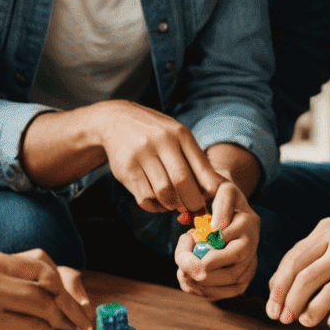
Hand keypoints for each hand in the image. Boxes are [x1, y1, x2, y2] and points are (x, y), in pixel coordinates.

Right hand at [89, 101, 221, 214]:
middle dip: (191, 201)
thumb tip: (212, 191)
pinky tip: (157, 201)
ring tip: (174, 204)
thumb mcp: (177, 136)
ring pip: (163, 192)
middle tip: (194, 209)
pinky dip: (154, 206)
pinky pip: (145, 197)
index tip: (209, 199)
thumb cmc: (156, 133)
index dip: (208, 189)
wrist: (116, 120)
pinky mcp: (126, 169)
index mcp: (180, 134)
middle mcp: (161, 141)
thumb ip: (194, 160)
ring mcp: (142, 154)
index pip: (201, 166)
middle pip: (182, 180)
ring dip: (172, 205)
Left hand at [174, 181, 258, 300]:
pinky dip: (201, 290)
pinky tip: (189, 279)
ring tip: (182, 270)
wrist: (232, 211)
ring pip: (225, 286)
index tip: (187, 236)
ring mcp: (249, 266)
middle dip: (198, 270)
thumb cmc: (222, 199)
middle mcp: (252, 247)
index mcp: (248, 223)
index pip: (225, 242)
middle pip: (229, 272)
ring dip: (198, 282)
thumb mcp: (223, 191)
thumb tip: (216, 230)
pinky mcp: (241, 281)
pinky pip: (222, 294)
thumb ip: (222, 204)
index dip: (200, 246)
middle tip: (180, 262)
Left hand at [266, 210, 329, 326]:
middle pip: (304, 278)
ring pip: (325, 294)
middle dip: (288, 303)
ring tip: (306, 322)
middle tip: (283, 319)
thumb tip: (280, 285)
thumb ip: (314, 252)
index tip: (272, 307)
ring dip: (310, 314)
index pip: (293, 260)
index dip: (278, 287)